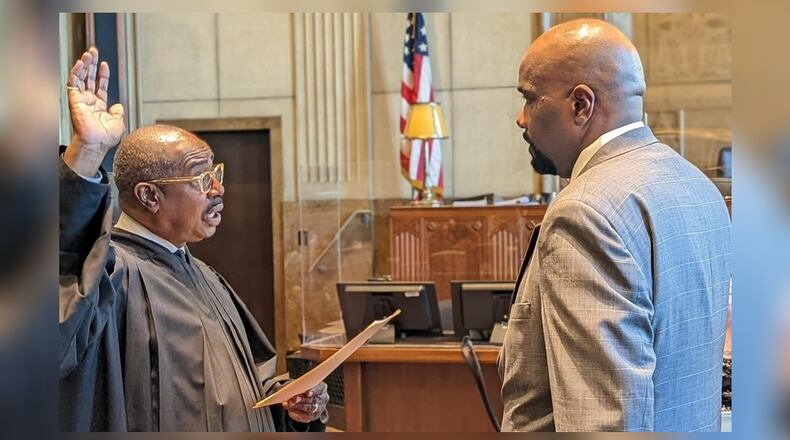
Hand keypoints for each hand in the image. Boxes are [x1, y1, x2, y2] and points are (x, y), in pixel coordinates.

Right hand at [63, 47, 124, 176]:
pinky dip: (76, 72)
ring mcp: (81, 100)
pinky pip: (73, 82)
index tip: (105, 65)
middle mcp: (89, 102)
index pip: (100, 86)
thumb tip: (119, 106)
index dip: (102, 75)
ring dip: (84, 65)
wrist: (96, 143)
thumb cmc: (105, 139)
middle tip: (94, 52)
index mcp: (99, 107)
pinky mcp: (74, 99)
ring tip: (89, 53)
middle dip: (92, 65)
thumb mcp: (118, 123)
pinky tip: (80, 63)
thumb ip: (118, 113)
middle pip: (89, 78)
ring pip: (81, 78)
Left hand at [282, 382, 328, 423]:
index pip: (319, 389)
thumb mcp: (302, 384)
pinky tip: (291, 409)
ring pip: (310, 409)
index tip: (307, 393)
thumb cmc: (304, 389)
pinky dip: (297, 412)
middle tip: (294, 399)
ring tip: (290, 404)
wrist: (305, 399)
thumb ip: (297, 386)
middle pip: (314, 400)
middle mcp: (323, 398)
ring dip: (299, 407)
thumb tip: (287, 390)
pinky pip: (306, 416)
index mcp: (322, 388)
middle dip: (303, 400)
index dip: (313, 391)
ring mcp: (320, 408)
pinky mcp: (314, 416)